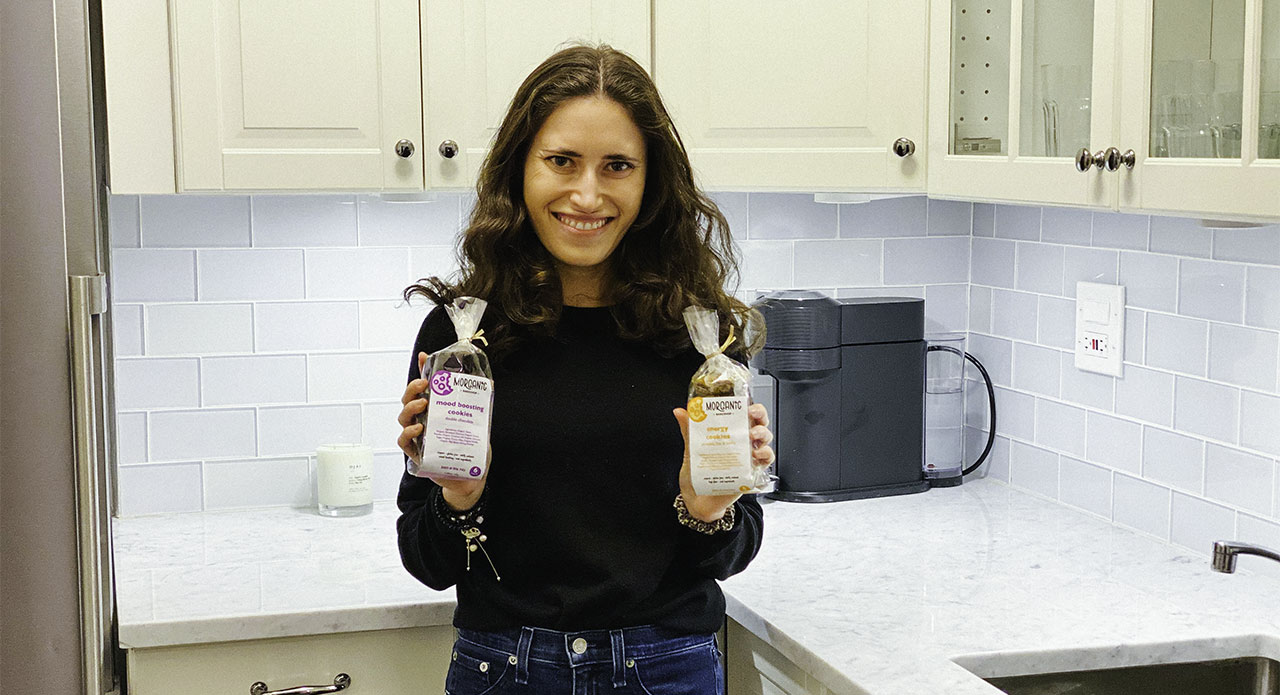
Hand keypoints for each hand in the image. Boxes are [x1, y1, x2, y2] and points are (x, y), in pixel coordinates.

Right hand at [398, 351, 485, 510]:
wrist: (471, 478)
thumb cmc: (471, 450)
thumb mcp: (478, 425)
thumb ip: (480, 407)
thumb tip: (490, 384)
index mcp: (436, 410)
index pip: (426, 388)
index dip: (422, 370)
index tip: (424, 356)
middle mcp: (424, 420)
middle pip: (409, 400)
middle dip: (413, 388)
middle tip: (424, 384)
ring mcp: (418, 437)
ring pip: (404, 418)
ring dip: (410, 407)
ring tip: (423, 403)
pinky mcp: (417, 453)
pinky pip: (404, 441)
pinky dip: (408, 433)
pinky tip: (419, 428)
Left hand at [672, 402, 774, 522]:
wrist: (697, 500)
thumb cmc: (697, 474)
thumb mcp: (691, 450)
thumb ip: (688, 430)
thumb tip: (680, 412)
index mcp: (730, 434)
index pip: (745, 415)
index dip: (750, 406)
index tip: (745, 403)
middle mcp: (742, 444)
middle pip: (760, 424)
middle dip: (760, 417)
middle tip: (752, 416)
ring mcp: (748, 458)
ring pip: (765, 441)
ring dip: (763, 435)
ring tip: (752, 436)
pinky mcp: (751, 473)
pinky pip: (765, 462)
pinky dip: (765, 456)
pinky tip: (756, 455)